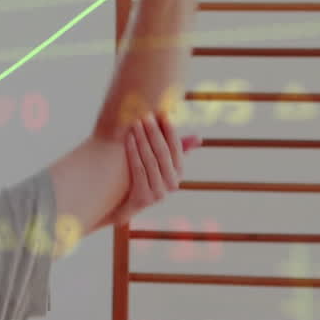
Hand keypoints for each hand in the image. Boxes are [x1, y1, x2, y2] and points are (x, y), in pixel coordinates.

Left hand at [109, 111, 199, 225]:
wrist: (120, 205)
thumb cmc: (140, 177)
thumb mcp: (158, 163)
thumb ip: (177, 149)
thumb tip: (199, 137)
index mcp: (178, 173)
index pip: (177, 148)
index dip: (171, 131)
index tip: (163, 114)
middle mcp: (172, 184)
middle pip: (163, 153)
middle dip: (154, 132)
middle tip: (146, 115)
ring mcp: (159, 192)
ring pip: (151, 160)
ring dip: (143, 139)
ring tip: (136, 123)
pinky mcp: (144, 198)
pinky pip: (139, 169)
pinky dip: (134, 152)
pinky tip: (129, 138)